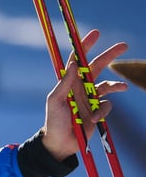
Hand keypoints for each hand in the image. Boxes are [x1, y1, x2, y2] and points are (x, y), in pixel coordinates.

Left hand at [40, 30, 128, 160]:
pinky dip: (102, 111)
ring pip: (107, 86)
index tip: (95, 33)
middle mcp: (80, 88)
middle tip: (123, 45)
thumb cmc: (54, 121)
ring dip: (115, 85)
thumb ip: (65, 83)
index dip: (84, 46)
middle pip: (96, 67)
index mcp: (68, 83)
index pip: (77, 61)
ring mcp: (90, 99)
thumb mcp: (56, 101)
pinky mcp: (97, 111)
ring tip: (123, 88)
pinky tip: (93, 119)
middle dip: (109, 56)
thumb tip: (73, 63)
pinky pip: (106, 106)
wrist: (61, 143)